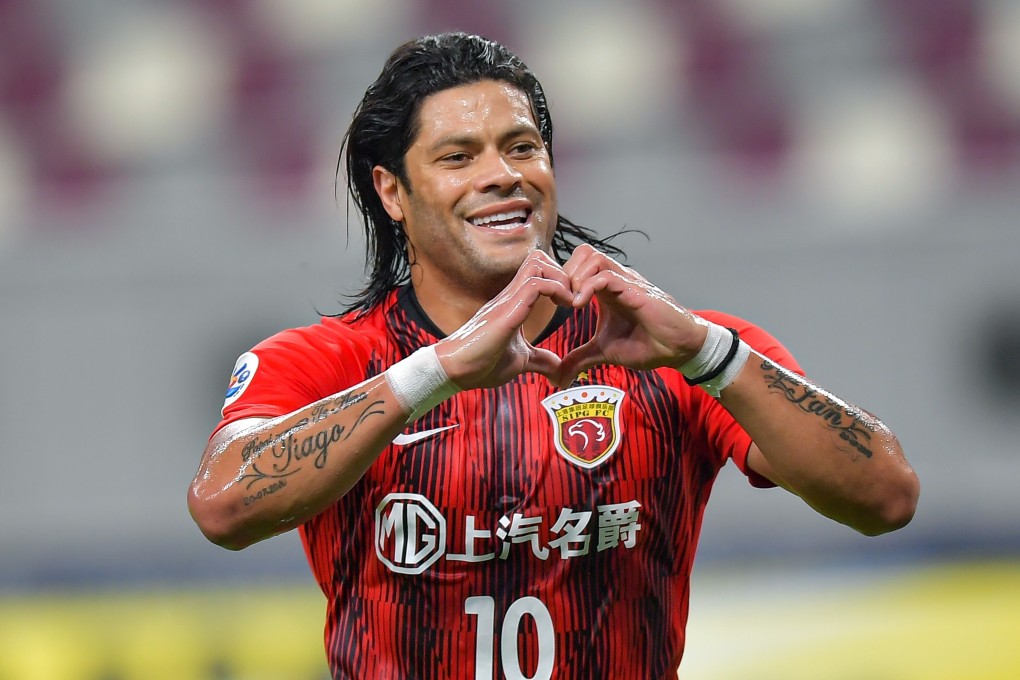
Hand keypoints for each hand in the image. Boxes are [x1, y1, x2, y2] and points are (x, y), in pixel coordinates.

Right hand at [435, 250, 573, 388]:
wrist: (455, 371)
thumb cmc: (481, 364)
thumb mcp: (520, 361)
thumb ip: (541, 361)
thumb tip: (559, 371)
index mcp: (515, 303)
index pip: (539, 271)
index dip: (561, 280)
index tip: (572, 303)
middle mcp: (511, 294)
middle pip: (539, 257)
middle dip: (564, 273)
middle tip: (574, 299)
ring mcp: (508, 299)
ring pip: (538, 262)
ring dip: (561, 279)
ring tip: (570, 303)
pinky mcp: (507, 310)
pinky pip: (536, 284)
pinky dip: (557, 290)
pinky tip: (564, 310)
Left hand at [558, 244, 707, 385]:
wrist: (679, 349)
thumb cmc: (649, 344)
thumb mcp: (605, 352)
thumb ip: (581, 358)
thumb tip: (560, 376)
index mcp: (605, 289)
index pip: (578, 265)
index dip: (562, 280)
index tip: (555, 304)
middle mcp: (615, 280)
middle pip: (583, 252)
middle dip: (565, 272)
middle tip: (561, 300)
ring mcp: (626, 282)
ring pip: (593, 256)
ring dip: (575, 277)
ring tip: (570, 303)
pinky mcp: (635, 290)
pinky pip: (606, 275)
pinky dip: (587, 286)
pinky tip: (580, 306)